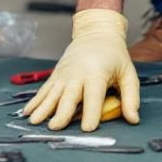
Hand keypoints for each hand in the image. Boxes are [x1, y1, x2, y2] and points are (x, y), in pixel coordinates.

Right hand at [21, 9, 141, 131]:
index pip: (93, 96)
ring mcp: (64, 74)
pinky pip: (44, 89)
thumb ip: (131, 97)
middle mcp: (77, 74)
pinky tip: (27, 112)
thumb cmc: (114, 56)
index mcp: (96, 74)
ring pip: (52, 93)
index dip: (90, 112)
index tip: (87, 128)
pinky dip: (35, 101)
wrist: (96, 32)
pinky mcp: (56, 75)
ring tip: (33, 122)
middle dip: (61, 113)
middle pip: (68, 96)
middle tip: (54, 128)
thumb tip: (133, 119)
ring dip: (42, 108)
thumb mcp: (128, 74)